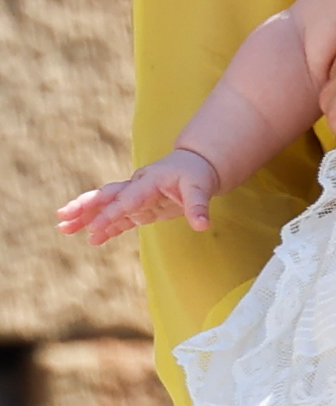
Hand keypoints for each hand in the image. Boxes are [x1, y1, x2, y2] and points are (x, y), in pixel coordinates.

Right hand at [54, 148, 222, 245]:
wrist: (197, 165)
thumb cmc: (197, 174)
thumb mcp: (202, 188)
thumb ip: (198, 206)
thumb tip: (203, 226)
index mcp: (148, 182)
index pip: (126, 200)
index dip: (110, 214)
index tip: (93, 228)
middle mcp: (137, 188)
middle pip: (105, 197)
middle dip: (83, 207)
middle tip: (61, 217)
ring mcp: (136, 198)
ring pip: (106, 207)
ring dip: (86, 218)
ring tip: (64, 229)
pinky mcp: (140, 208)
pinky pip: (120, 219)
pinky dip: (107, 229)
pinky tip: (93, 240)